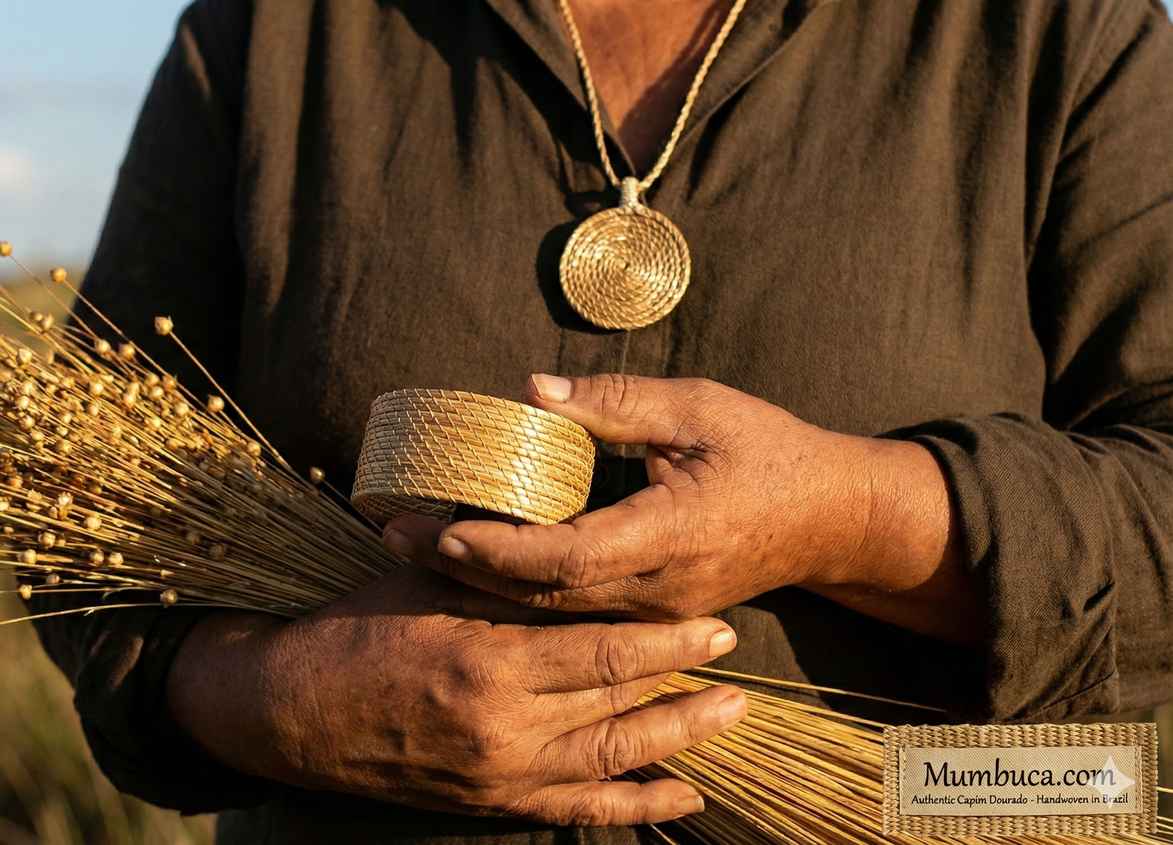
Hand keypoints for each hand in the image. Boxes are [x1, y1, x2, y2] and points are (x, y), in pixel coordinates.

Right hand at [166, 564, 745, 825]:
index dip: (664, 637)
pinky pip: (581, 811)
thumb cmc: (354, 633)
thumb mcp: (421, 586)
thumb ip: (492, 569)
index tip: (711, 620)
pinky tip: (683, 796)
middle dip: (682, 678)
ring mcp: (503, 772)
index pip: (601, 647)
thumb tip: (551, 529)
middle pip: (618, 699)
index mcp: (489, 660)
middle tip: (733, 652)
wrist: (294, 713)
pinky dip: (637, 807)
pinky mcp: (494, 803)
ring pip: (613, 757)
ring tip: (731, 714)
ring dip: (679, 738)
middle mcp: (505, 725)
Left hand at [387, 374, 977, 643]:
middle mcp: (659, 587)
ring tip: (416, 549)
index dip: (496, 549)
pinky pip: (573, 612)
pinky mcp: (651, 612)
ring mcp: (656, 609)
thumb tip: (530, 393)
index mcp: (672, 533)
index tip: (436, 530)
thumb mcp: (701, 407)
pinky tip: (473, 567)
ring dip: (482, 584)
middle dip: (463, 570)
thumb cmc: (770, 451)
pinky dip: (519, 591)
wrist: (834, 519)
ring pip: (553, 612)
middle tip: (393, 538)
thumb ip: (616, 403)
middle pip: (542, 594)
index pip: (566, 556)